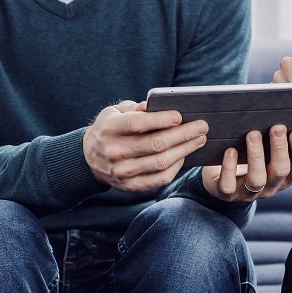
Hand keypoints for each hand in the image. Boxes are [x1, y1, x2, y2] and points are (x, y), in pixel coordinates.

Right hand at [83, 101, 208, 191]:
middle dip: (183, 134)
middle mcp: (115, 152)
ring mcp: (122, 172)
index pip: (138, 124)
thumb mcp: (114, 112)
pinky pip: (159, 178)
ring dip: (185, 150)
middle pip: (155, 144)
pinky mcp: (130, 186)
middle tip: (202, 126)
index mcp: (110, 129)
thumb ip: (135, 108)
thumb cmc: (109, 129)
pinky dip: (176, 167)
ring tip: (199, 139)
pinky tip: (185, 155)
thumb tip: (156, 106)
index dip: (161, 120)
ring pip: (161, 162)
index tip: (180, 115)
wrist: (89, 159)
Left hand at [201, 124, 291, 202]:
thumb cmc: (248, 151)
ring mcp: (248, 192)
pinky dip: (229, 168)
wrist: (219, 175)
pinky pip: (228, 186)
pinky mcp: (226, 193)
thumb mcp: (265, 143)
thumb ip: (278, 126)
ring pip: (257, 179)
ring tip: (252, 134)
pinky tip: (230, 150)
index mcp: (285, 174)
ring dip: (256, 155)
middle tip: (277, 127)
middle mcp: (270, 186)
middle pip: (281, 171)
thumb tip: (285, 96)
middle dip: (279, 148)